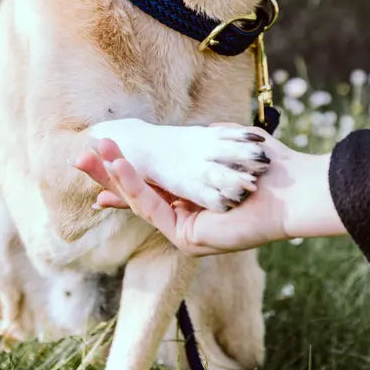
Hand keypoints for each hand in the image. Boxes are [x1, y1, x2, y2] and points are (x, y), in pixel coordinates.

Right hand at [76, 130, 344, 256]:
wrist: (292, 188)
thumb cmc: (267, 165)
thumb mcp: (224, 144)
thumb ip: (200, 140)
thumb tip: (191, 129)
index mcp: (195, 199)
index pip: (151, 187)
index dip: (124, 175)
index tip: (101, 159)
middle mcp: (188, 218)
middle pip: (138, 196)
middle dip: (106, 175)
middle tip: (78, 157)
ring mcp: (186, 232)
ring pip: (139, 203)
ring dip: (113, 175)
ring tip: (93, 153)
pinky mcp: (187, 239)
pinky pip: (152, 209)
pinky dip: (133, 186)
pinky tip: (118, 167)